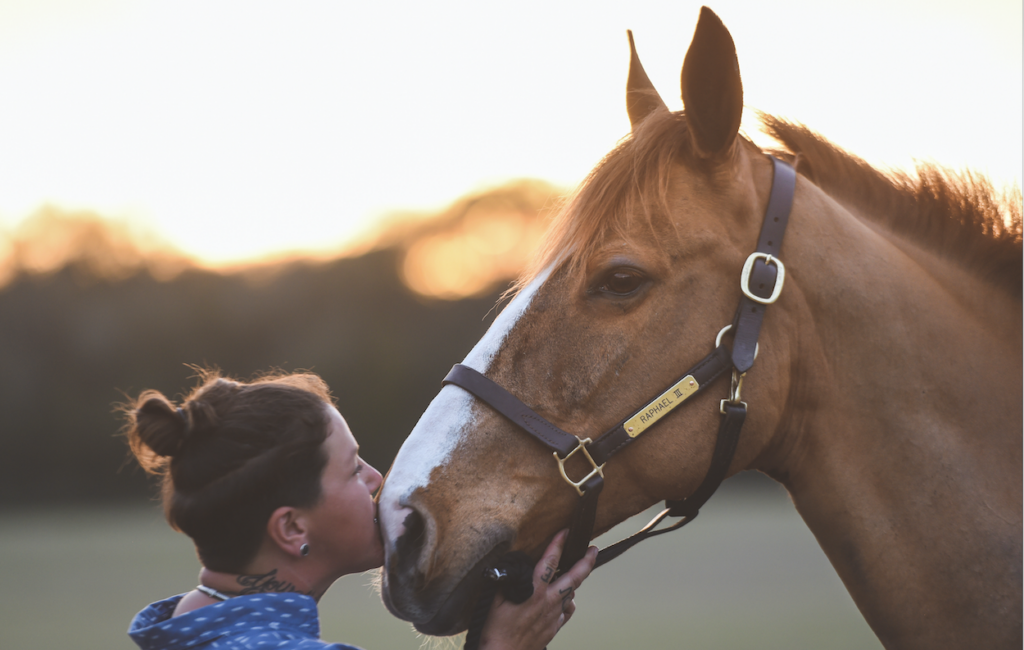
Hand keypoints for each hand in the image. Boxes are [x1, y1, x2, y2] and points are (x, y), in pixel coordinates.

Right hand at [478, 530, 597, 649]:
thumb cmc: (497, 631)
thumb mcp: (496, 600)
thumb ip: (509, 581)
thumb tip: (515, 568)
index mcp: (534, 592)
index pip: (550, 562)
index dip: (558, 544)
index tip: (565, 532)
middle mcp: (548, 603)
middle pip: (574, 578)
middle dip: (586, 561)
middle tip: (593, 549)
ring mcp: (554, 616)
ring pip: (572, 594)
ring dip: (575, 582)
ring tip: (577, 572)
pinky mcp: (554, 628)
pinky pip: (566, 611)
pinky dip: (568, 602)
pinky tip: (565, 600)